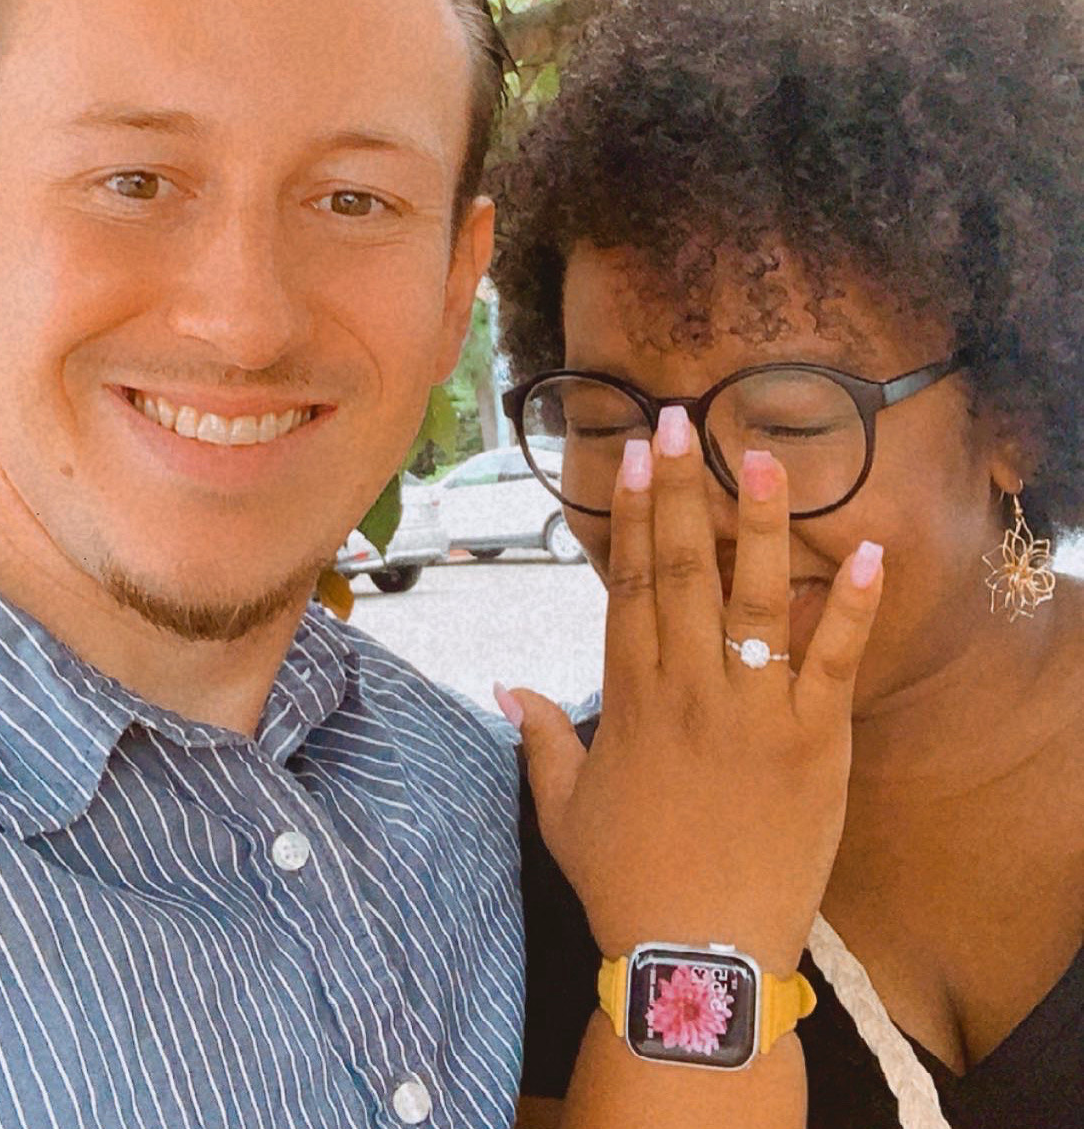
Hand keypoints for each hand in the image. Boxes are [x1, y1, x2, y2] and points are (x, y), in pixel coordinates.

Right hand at [501, 407, 883, 973]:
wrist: (699, 954)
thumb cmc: (626, 880)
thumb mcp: (563, 809)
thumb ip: (540, 738)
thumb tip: (506, 687)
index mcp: (631, 697)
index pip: (626, 582)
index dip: (627, 512)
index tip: (631, 454)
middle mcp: (690, 688)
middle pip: (680, 569)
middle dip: (679, 490)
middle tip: (680, 421)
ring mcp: (755, 711)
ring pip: (757, 598)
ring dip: (760, 523)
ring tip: (766, 456)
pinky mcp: (816, 742)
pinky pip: (836, 661)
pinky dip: (854, 606)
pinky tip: (870, 550)